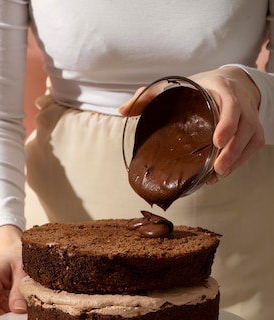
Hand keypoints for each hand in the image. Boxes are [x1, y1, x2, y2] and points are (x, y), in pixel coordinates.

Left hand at [119, 66, 263, 181]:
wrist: (232, 84)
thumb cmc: (200, 88)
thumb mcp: (177, 86)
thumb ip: (149, 96)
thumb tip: (123, 110)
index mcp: (222, 90)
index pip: (232, 106)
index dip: (227, 124)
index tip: (216, 141)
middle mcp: (242, 104)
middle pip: (243, 129)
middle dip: (231, 152)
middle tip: (217, 169)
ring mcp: (251, 119)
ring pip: (248, 142)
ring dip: (234, 161)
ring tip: (216, 176)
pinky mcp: (255, 133)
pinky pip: (250, 151)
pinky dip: (238, 163)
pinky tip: (220, 174)